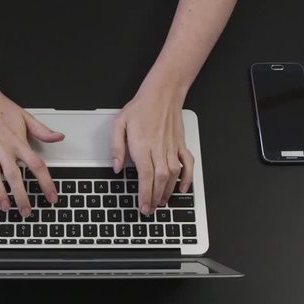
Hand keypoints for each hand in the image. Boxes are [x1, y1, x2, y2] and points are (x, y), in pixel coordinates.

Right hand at [0, 90, 63, 216]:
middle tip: (27, 212)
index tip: (51, 197)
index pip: (36, 165)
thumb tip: (59, 137)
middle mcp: (2, 147)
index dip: (46, 183)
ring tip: (5, 207)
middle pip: (14, 175)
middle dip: (21, 195)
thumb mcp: (25, 116)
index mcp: (18, 141)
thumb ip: (42, 131)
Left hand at [112, 87, 193, 214]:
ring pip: (173, 175)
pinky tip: (182, 189)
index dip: (145, 194)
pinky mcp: (181, 144)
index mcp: (142, 144)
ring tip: (161, 203)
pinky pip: (187, 163)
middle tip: (150, 210)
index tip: (143, 206)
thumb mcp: (119, 123)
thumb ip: (116, 146)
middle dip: (155, 198)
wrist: (162, 92)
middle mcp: (159, 148)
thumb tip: (116, 167)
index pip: (145, 175)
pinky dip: (187, 177)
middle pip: (159, 179)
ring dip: (168, 191)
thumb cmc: (140, 107)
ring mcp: (172, 147)